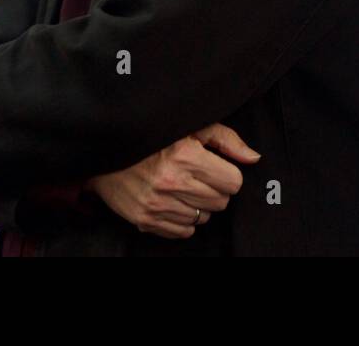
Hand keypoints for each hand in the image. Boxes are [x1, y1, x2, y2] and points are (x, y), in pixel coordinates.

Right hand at [86, 123, 259, 238]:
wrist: (105, 150)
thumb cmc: (152, 135)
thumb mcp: (191, 126)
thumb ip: (226, 139)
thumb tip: (253, 158)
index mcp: (185, 155)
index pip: (234, 182)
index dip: (227, 174)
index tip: (216, 168)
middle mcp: (172, 182)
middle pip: (221, 202)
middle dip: (214, 189)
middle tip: (197, 176)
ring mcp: (157, 204)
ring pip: (204, 218)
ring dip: (198, 204)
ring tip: (182, 186)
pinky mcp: (146, 220)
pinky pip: (184, 231)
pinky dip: (183, 218)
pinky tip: (172, 200)